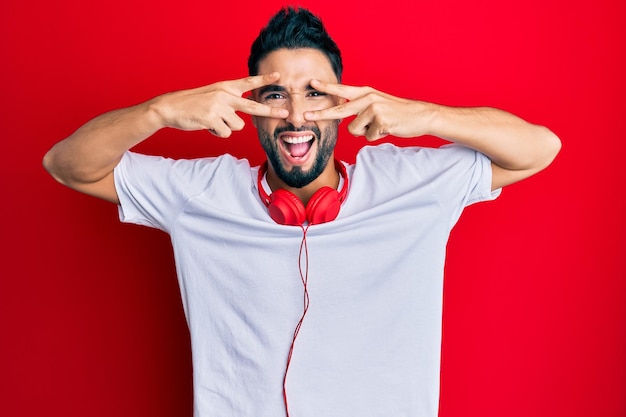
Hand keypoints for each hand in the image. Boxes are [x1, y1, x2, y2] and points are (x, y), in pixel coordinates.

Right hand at [152, 72, 288, 136]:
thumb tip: (244, 117)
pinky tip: (207, 125)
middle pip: (253, 106)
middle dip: (270, 111)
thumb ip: (229, 101)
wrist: (170, 107)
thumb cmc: (192, 104)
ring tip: (213, 121)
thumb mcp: (212, 95)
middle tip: (285, 113)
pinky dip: (217, 133)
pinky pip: (225, 133)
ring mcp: (218, 106)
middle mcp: (224, 95)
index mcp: (225, 87)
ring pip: (238, 126)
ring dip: (227, 127)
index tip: (278, 77)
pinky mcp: (212, 118)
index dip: (263, 80)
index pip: (248, 82)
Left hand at [304, 79, 435, 140]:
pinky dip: (376, 137)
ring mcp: (374, 109)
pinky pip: (368, 137)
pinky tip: (387, 129)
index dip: (327, 87)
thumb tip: (345, 117)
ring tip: (379, 126)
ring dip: (365, 132)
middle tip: (305, 116)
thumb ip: (360, 108)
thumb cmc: (397, 113)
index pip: (342, 90)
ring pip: (354, 130)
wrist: (420, 115)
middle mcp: (368, 98)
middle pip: (339, 110)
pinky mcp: (380, 121)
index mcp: (366, 93)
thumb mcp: (377, 104)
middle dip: (321, 114)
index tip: (312, 84)